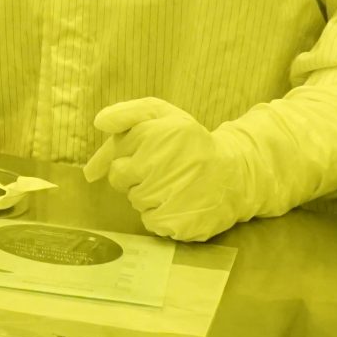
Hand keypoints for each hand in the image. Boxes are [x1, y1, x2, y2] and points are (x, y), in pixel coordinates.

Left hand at [83, 98, 255, 241]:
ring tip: (175, 186)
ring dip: (148, 195)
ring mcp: (166, 197)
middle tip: (161, 170)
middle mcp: (157, 164)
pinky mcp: (176, 223)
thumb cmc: (191, 143)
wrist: (237, 175)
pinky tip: (181, 203)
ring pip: (134, 200)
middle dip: (133, 175)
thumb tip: (99, 123)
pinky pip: (150, 221)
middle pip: (118, 178)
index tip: (150, 154)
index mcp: (154, 134)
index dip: (129, 155)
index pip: (115, 153)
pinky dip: (160, 215)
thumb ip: (127, 113)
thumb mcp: (162, 114)